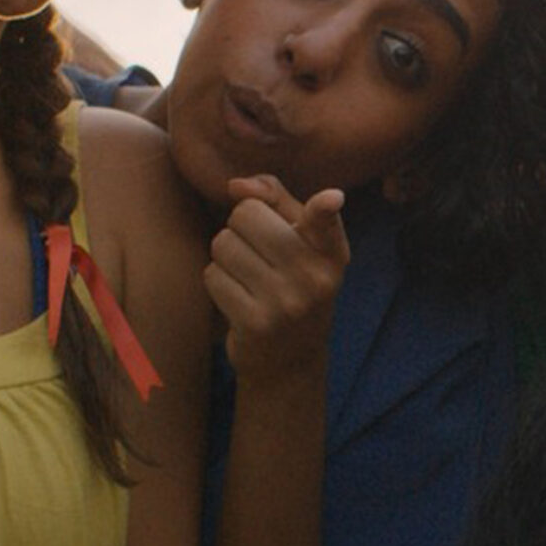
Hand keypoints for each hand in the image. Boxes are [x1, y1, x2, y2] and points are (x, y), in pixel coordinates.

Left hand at [203, 174, 347, 386]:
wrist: (290, 359)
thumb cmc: (292, 285)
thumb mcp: (300, 243)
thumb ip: (275, 200)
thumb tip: (236, 186)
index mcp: (331, 255)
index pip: (326, 222)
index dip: (325, 207)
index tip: (330, 199)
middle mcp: (314, 278)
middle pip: (247, 215)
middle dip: (240, 226)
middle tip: (255, 251)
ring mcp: (286, 303)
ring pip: (224, 244)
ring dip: (226, 256)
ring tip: (247, 275)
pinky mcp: (256, 323)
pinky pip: (213, 276)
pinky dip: (218, 282)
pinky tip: (238, 296)